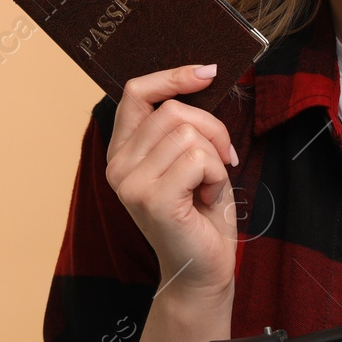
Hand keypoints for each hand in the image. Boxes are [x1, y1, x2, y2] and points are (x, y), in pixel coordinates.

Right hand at [104, 64, 241, 299]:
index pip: (137, 92)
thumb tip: (201, 75)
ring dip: (215, 159)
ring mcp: (130, 183)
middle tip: (223, 160)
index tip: (208, 72)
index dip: (173, 76)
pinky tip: (208, 200)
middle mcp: (118, 166)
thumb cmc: (201, 214)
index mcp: (123, 151)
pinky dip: (217, 177)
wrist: (203, 269)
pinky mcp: (152, 199)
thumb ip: (182, 125)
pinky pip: (199, 160)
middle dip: (212, 129)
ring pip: (188, 134)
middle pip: (174, 111)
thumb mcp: (190, 159)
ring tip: (208, 187)